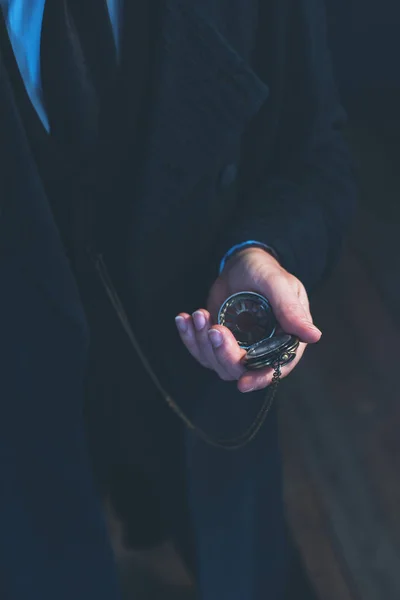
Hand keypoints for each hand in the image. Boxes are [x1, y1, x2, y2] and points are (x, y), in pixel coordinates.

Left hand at [175, 247, 320, 392]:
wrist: (242, 263)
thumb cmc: (265, 271)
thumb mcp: (278, 284)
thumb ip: (291, 309)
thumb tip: (313, 336)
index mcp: (285, 340)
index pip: (276, 368)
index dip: (260, 378)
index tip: (243, 382)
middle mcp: (262, 349)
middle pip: (240, 369)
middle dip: (223, 353)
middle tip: (213, 327)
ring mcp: (237, 347)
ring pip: (216, 362)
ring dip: (202, 342)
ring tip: (198, 314)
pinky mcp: (217, 341)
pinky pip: (200, 349)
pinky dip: (188, 337)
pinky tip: (184, 319)